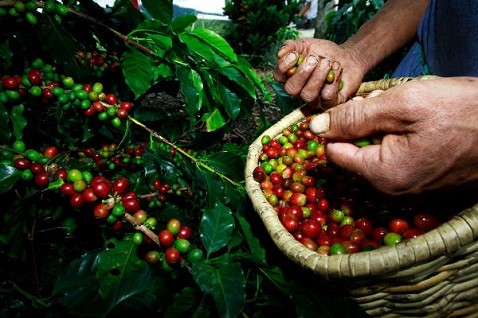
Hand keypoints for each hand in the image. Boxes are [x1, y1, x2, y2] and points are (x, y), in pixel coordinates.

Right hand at [273, 38, 366, 109]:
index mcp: (290, 76)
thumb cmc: (324, 52)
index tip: (295, 55)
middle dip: (303, 72)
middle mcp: (299, 90)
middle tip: (315, 58)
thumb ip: (292, 46)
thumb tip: (280, 54)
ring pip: (308, 95)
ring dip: (318, 76)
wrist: (347, 57)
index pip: (278, 76)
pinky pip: (327, 98)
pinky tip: (337, 69)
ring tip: (327, 62)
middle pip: (292, 89)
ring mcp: (314, 99)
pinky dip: (333, 82)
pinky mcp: (330, 103)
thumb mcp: (306, 44)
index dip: (284, 66)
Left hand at [309, 77, 477, 194]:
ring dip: (381, 130)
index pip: (334, 153)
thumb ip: (354, 118)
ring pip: (375, 155)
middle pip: (355, 154)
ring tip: (406, 111)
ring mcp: (411, 189)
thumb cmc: (460, 112)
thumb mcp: (401, 105)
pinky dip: (398, 141)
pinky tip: (417, 125)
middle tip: (386, 104)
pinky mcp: (426, 183)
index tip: (355, 107)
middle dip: (362, 126)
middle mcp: (392, 189)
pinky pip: (396, 161)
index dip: (337, 127)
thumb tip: (315, 128)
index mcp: (382, 174)